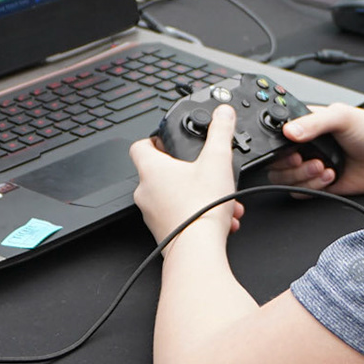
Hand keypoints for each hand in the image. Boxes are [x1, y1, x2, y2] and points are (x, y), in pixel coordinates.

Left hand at [132, 105, 244, 245]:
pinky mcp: (163, 232)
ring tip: (222, 199)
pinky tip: (221, 218)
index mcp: (152, 169)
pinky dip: (198, 214)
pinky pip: (179, 216)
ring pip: (174, 196)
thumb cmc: (200, 208)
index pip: (140, 145)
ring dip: (199, 194)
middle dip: (188, 172)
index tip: (168, 140)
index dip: (154, 139)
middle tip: (206, 172)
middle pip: (161, 172)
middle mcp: (145, 191)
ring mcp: (152, 214)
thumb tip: (223, 113)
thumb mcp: (217, 160)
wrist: (197, 250)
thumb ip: (220, 132)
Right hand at [268, 105, 363, 195]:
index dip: (277, 145)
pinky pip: (300, 193)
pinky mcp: (319, 185)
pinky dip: (312, 188)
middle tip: (306, 159)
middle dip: (290, 164)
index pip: (277, 136)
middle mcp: (306, 146)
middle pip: (276, 162)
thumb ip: (313, 122)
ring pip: (285, 179)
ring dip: (303, 176)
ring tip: (324, 167)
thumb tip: (289, 131)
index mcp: (306, 125)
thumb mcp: (341, 116)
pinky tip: (331, 177)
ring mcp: (311, 166)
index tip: (290, 148)